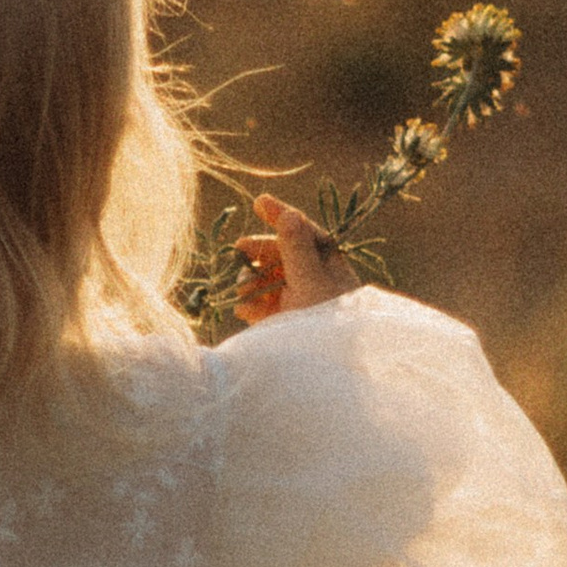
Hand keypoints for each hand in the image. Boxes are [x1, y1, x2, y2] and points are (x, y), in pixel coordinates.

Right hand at [233, 191, 357, 322]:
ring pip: (267, 277)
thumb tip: (288, 213)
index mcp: (326, 260)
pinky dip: (252, 304)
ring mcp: (296, 297)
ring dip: (252, 281)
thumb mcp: (311, 280)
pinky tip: (245, 311)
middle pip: (279, 252)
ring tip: (243, 292)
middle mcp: (312, 275)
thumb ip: (296, 248)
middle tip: (239, 250)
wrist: (326, 364)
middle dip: (259, 253)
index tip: (259, 201)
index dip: (280, 215)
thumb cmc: (327, 319)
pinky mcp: (283, 319)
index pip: (301, 230)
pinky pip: (262, 303)